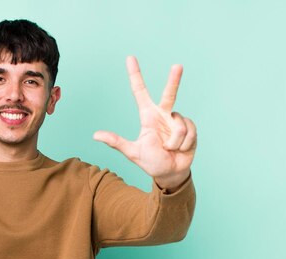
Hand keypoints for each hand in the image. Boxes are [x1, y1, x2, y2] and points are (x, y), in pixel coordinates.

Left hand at [93, 56, 196, 189]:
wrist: (171, 173)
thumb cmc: (151, 162)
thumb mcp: (132, 152)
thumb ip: (116, 142)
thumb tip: (95, 135)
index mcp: (148, 116)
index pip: (140, 91)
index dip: (135, 75)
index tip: (130, 58)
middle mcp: (163, 115)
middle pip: (169, 94)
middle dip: (174, 80)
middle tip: (177, 66)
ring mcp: (177, 122)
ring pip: (179, 125)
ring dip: (174, 142)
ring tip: (169, 149)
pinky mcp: (190, 128)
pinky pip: (189, 132)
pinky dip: (184, 144)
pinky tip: (181, 149)